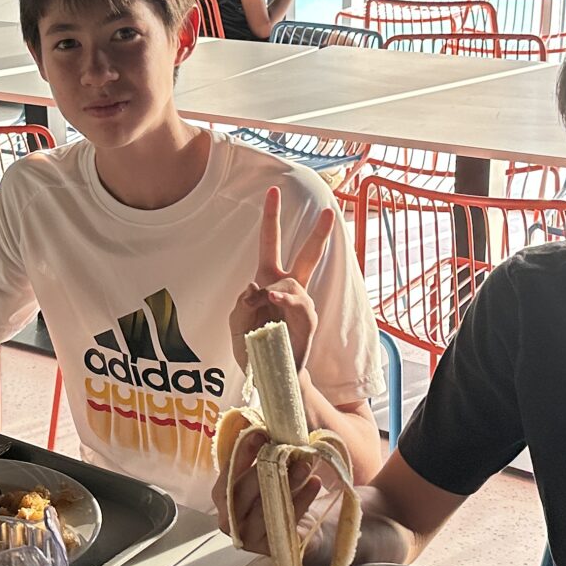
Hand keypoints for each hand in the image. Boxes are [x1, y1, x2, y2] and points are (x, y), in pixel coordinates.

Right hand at [212, 425, 323, 554]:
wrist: (320, 526)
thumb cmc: (292, 489)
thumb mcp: (279, 461)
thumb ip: (269, 438)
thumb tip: (271, 397)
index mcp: (225, 493)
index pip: (227, 472)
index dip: (242, 452)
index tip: (261, 433)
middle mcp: (230, 517)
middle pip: (239, 493)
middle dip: (264, 469)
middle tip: (287, 450)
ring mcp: (249, 537)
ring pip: (262, 508)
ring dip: (285, 483)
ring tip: (305, 465)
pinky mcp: (271, 549)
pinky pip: (283, 523)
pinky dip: (300, 502)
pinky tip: (314, 485)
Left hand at [230, 186, 333, 370]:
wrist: (268, 375)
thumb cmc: (254, 347)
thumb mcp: (236, 324)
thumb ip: (241, 304)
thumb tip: (256, 288)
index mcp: (267, 281)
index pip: (269, 243)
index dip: (271, 218)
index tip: (272, 191)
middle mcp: (288, 288)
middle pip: (306, 255)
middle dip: (317, 233)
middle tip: (328, 210)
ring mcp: (301, 304)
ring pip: (290, 282)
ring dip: (272, 294)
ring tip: (263, 310)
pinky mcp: (307, 321)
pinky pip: (297, 303)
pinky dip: (284, 300)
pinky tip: (274, 299)